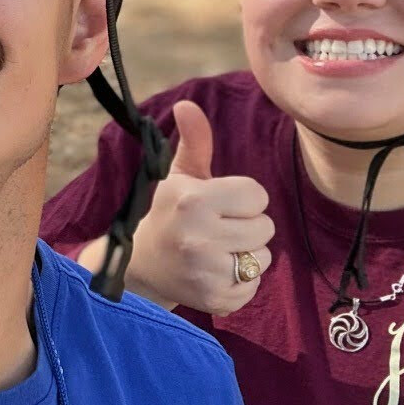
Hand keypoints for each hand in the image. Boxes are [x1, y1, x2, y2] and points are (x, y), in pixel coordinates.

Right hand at [123, 101, 273, 315]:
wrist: (139, 267)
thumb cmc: (166, 214)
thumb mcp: (178, 177)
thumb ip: (194, 142)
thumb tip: (188, 104)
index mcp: (194, 200)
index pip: (257, 195)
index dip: (242, 198)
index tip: (218, 204)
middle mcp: (200, 237)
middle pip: (264, 226)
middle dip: (245, 226)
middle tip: (216, 229)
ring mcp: (207, 272)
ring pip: (263, 258)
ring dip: (246, 254)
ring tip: (216, 251)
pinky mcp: (215, 300)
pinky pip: (254, 287)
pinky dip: (241, 282)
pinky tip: (215, 273)